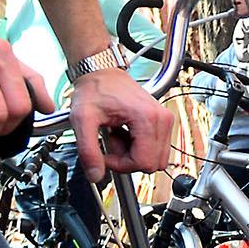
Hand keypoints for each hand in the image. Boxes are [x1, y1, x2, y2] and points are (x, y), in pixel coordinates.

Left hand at [67, 66, 174, 181]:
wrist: (102, 72)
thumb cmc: (95, 89)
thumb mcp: (83, 120)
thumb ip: (88, 150)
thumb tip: (95, 175)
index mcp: (148, 119)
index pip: (144, 162)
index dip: (121, 165)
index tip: (106, 153)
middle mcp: (162, 120)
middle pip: (152, 163)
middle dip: (128, 160)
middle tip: (112, 142)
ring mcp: (165, 121)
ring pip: (155, 159)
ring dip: (134, 154)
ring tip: (118, 136)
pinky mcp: (163, 122)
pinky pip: (156, 149)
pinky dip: (139, 147)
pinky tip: (125, 133)